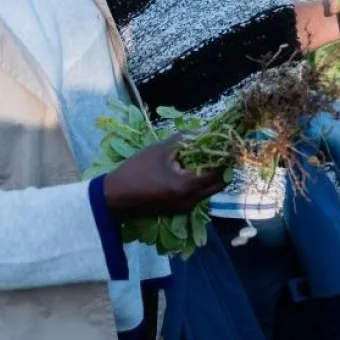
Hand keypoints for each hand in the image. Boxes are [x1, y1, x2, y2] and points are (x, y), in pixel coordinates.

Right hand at [103, 135, 226, 217]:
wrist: (114, 197)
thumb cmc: (136, 170)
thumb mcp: (160, 150)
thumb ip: (186, 139)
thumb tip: (206, 130)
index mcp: (188, 185)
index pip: (220, 171)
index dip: (225, 156)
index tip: (226, 142)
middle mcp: (192, 200)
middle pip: (219, 184)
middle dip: (221, 166)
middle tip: (216, 149)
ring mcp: (186, 208)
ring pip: (209, 190)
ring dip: (210, 174)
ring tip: (202, 156)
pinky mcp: (178, 209)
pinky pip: (198, 195)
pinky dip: (199, 182)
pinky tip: (189, 168)